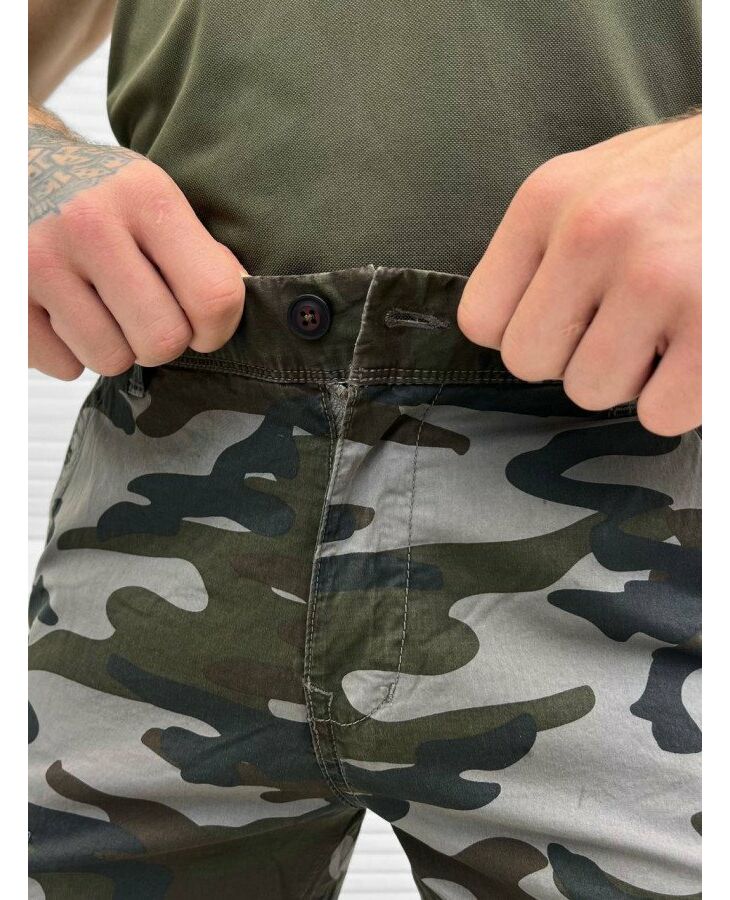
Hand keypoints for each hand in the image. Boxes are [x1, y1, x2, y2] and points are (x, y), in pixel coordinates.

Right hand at [28, 124, 245, 379]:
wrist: (16, 165)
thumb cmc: (99, 195)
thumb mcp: (154, 198)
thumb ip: (202, 252)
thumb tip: (243, 302)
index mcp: (145, 196)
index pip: (214, 297)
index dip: (218, 327)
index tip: (203, 325)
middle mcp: (89, 223)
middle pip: (162, 340)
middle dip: (163, 342)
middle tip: (149, 317)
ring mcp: (39, 259)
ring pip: (111, 360)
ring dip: (116, 348)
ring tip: (102, 309)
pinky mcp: (7, 293)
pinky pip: (64, 367)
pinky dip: (71, 352)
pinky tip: (65, 313)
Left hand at [458, 115, 700, 435]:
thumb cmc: (684, 181)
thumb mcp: (595, 180)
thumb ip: (543, 247)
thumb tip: (503, 330)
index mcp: (548, 198)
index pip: (481, 320)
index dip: (523, 331)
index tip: (565, 316)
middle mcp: (592, 231)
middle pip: (528, 362)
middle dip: (571, 356)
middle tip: (620, 322)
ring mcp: (654, 278)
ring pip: (590, 392)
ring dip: (627, 377)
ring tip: (665, 325)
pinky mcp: (713, 324)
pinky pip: (656, 415)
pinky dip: (677, 400)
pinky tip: (695, 348)